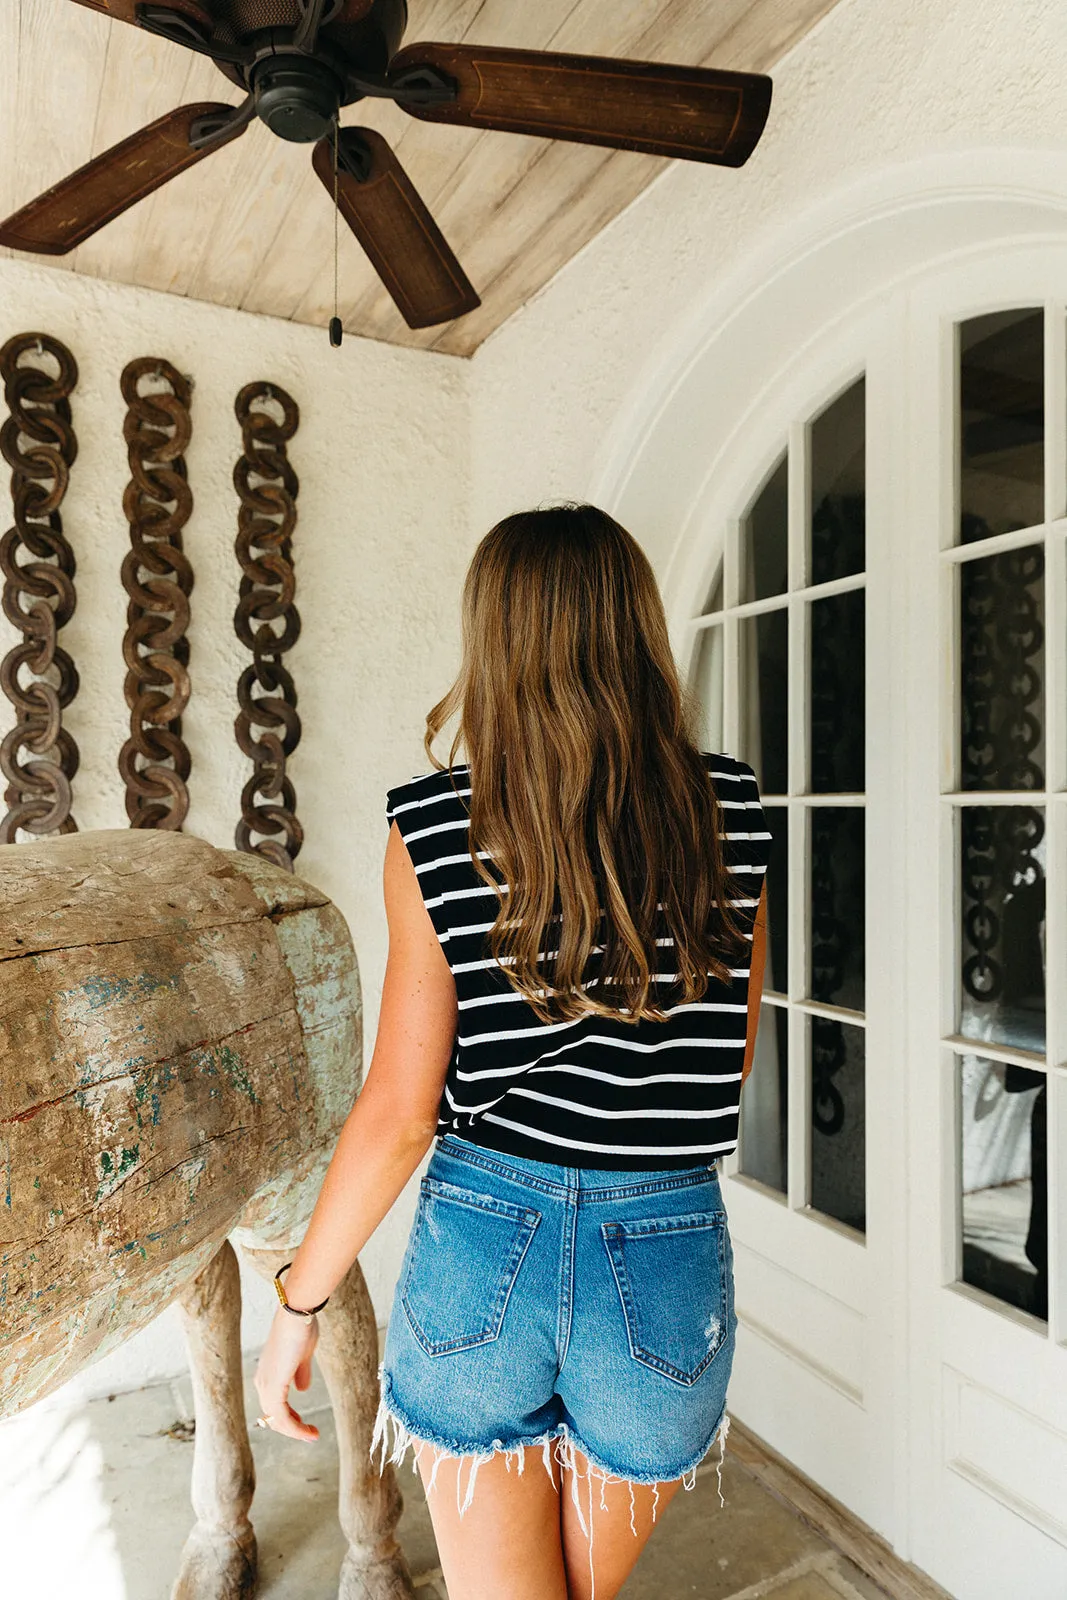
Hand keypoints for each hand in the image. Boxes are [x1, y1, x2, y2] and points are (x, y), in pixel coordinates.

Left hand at [253, 1306, 320, 1442]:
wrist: (297, 1314)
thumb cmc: (301, 1328)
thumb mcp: (302, 1354)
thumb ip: (300, 1373)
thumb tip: (302, 1389)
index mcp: (268, 1373)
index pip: (274, 1405)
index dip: (289, 1418)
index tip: (304, 1425)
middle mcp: (262, 1381)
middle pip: (274, 1415)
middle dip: (292, 1428)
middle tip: (310, 1435)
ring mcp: (266, 1385)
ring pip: (277, 1419)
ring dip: (295, 1431)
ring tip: (312, 1436)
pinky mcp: (273, 1387)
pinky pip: (282, 1417)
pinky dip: (294, 1427)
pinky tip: (307, 1431)